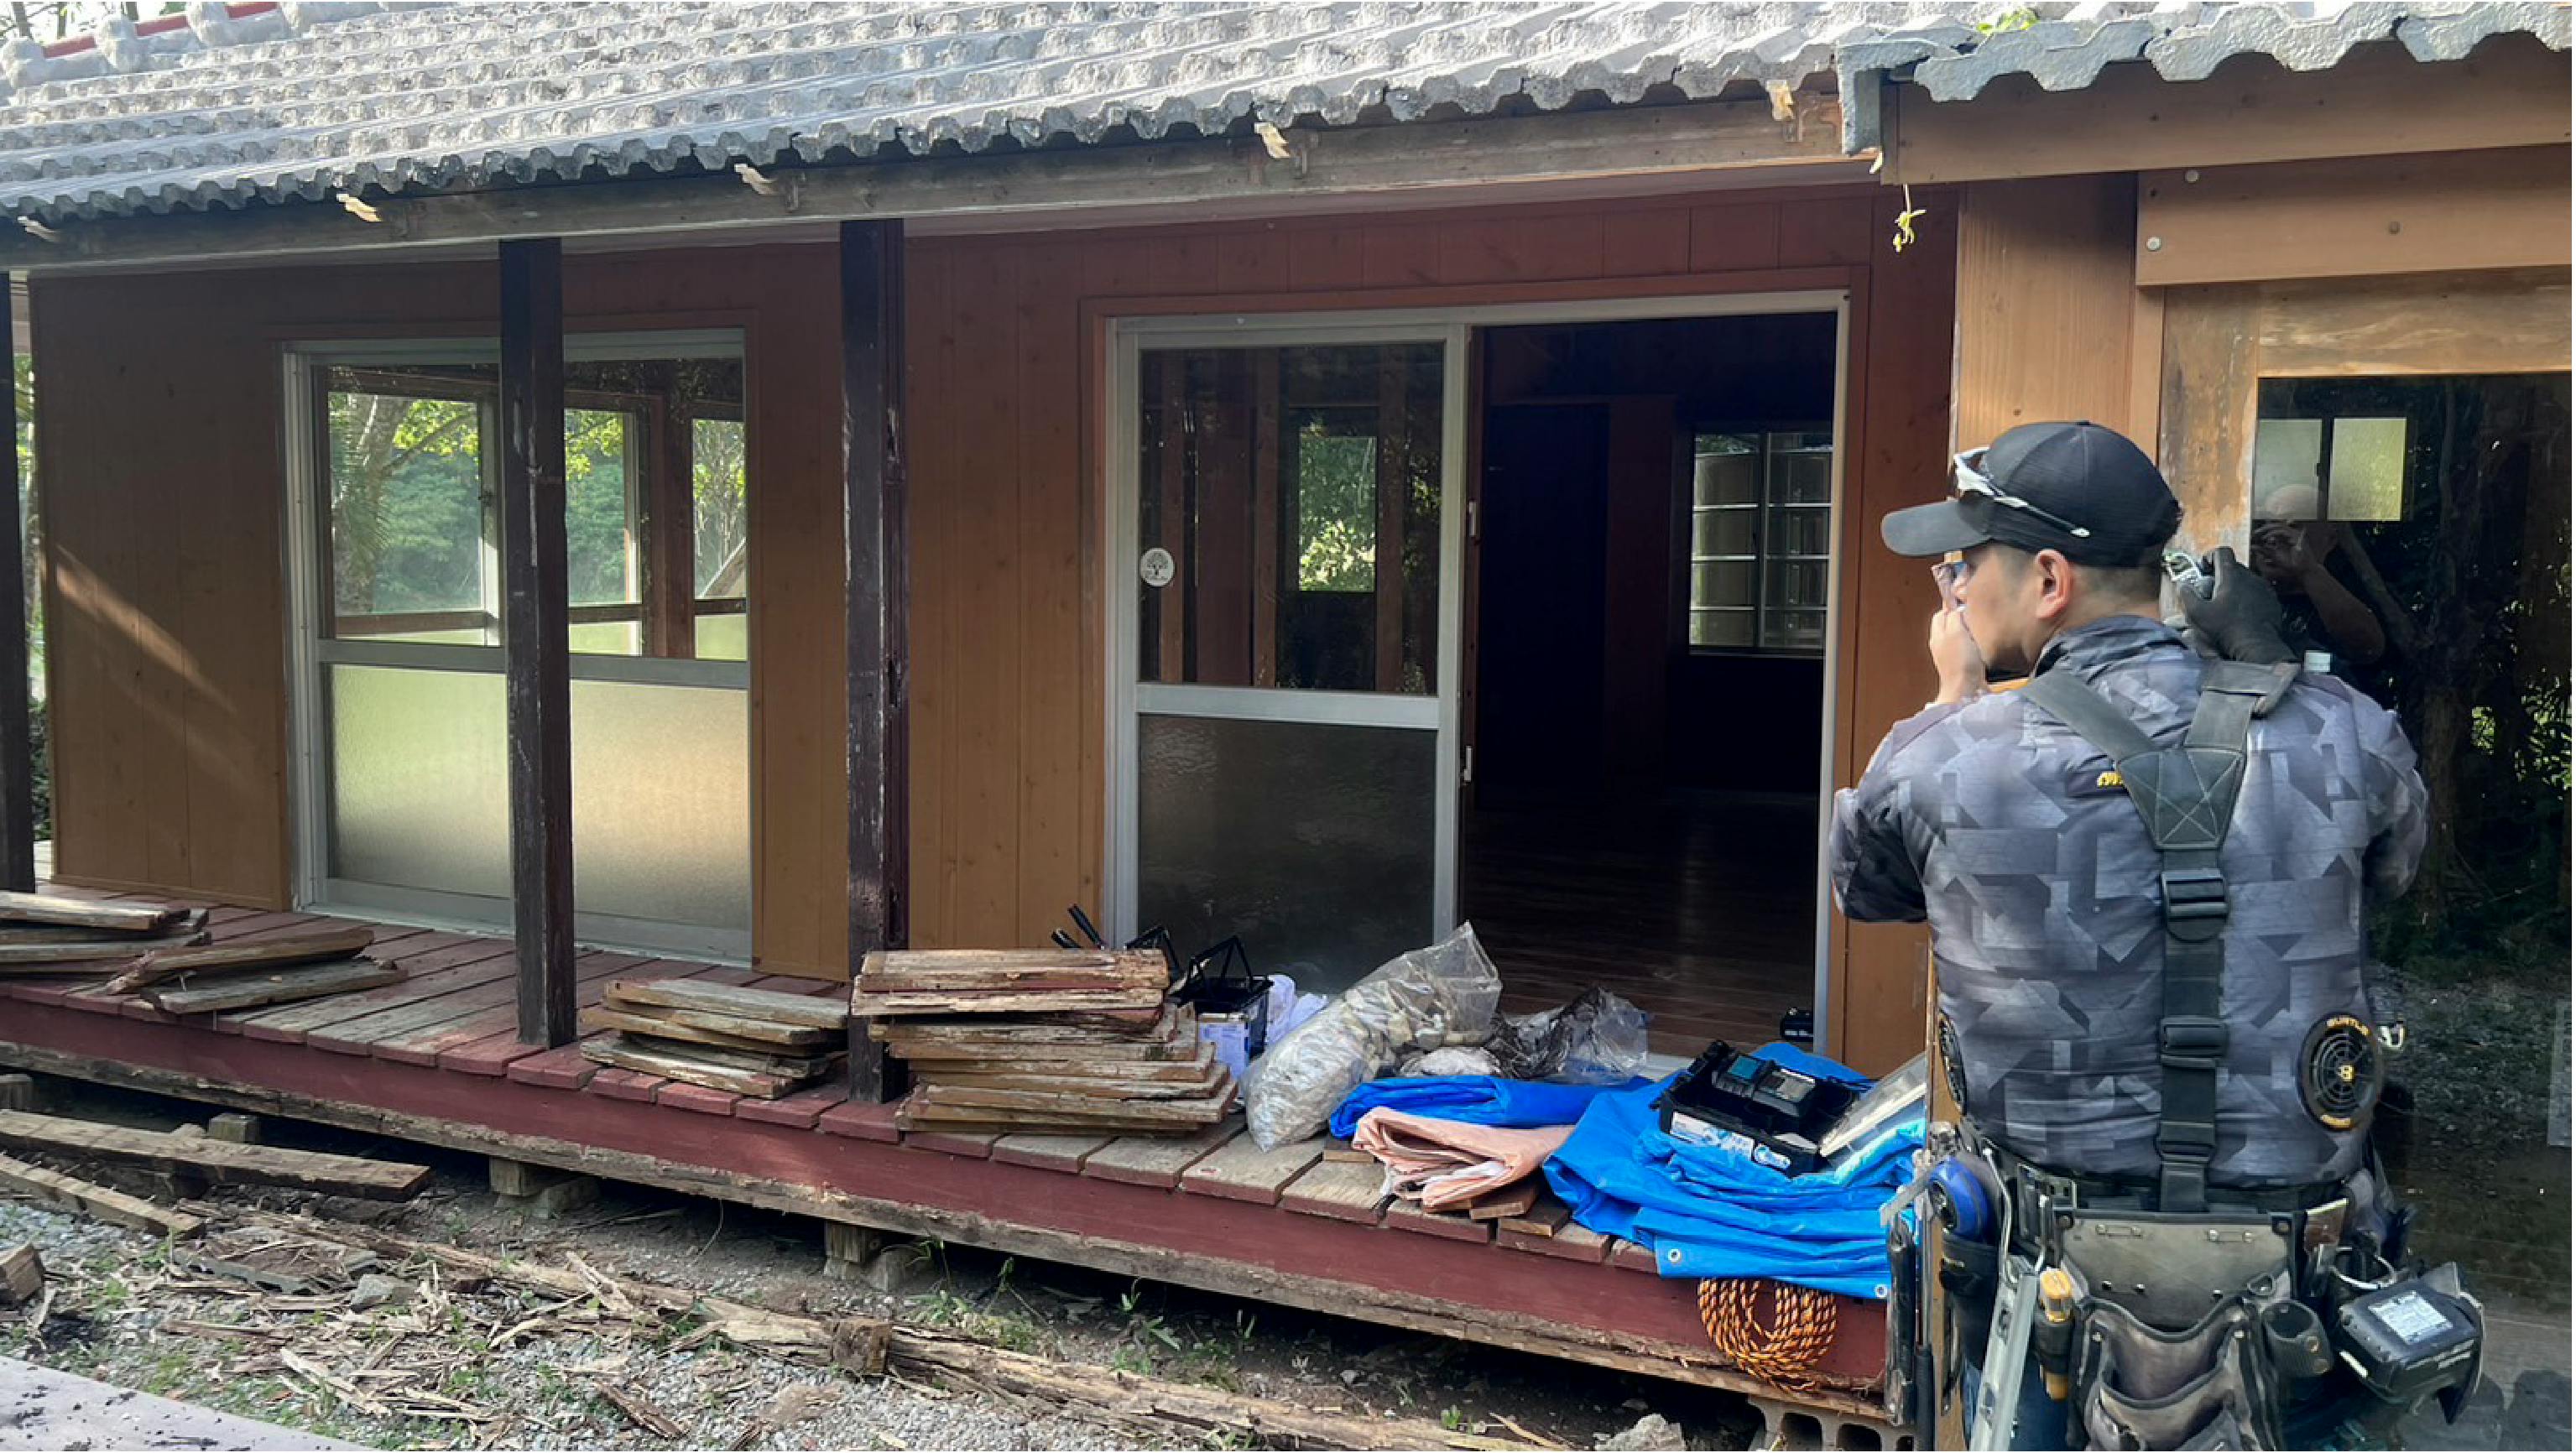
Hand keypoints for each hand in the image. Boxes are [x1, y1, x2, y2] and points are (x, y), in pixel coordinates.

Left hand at [1929, 606, 1984, 703]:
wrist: (1966, 690)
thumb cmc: (1961, 662)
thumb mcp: (1956, 633)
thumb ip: (1954, 618)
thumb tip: (1955, 609)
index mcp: (1937, 635)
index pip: (1941, 613)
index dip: (1952, 606)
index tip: (1966, 604)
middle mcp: (1941, 644)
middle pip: (1950, 624)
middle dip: (1962, 619)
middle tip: (1975, 617)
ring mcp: (1951, 655)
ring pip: (1959, 635)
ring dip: (1970, 631)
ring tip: (1980, 630)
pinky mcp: (1962, 664)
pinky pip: (1967, 647)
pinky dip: (1974, 644)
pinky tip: (1982, 645)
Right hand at [2178, 546, 2296, 664]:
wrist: (2257, 646)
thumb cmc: (2226, 629)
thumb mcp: (2198, 614)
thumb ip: (2188, 595)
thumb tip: (2183, 584)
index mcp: (2231, 576)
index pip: (2222, 552)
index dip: (2210, 557)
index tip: (2203, 570)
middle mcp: (2250, 577)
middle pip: (2233, 566)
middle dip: (2220, 575)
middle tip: (2210, 591)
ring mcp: (2263, 589)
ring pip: (2246, 580)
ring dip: (2234, 587)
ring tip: (2225, 604)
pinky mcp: (2272, 601)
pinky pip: (2257, 592)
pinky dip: (2247, 597)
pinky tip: (2240, 613)